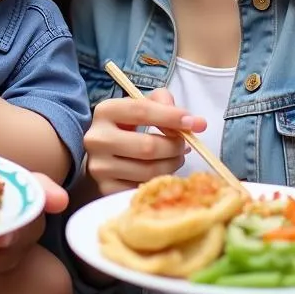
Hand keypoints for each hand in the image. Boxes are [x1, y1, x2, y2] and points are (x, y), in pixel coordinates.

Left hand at [0, 174, 67, 289]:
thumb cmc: (2, 193)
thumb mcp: (16, 182)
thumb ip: (39, 186)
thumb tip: (60, 200)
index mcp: (29, 217)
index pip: (30, 225)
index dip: (17, 233)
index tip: (0, 240)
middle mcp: (18, 244)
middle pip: (3, 259)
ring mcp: (0, 263)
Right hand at [84, 87, 203, 194]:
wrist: (104, 154)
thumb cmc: (128, 127)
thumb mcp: (141, 107)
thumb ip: (165, 104)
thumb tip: (197, 123)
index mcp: (105, 111)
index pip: (142, 111)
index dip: (171, 116)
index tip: (192, 123)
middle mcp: (97, 139)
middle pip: (148, 146)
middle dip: (174, 146)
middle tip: (184, 145)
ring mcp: (100, 167)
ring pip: (148, 170)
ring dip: (171, 164)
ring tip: (176, 158)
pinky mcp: (106, 189)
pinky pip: (143, 188)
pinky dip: (160, 181)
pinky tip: (162, 172)